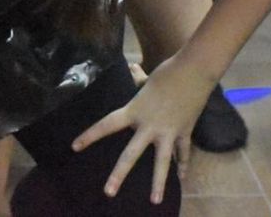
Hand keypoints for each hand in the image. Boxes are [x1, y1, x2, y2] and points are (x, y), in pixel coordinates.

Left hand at [72, 56, 215, 202]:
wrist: (195, 70)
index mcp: (135, 111)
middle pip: (131, 154)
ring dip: (159, 183)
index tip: (75, 147)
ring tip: (154, 200)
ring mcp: (168, 131)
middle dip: (119, 174)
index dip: (90, 135)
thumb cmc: (169, 71)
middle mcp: (149, 126)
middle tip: (108, 192)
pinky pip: (183, 152)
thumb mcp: (148, 77)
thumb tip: (132, 68)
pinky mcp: (184, 132)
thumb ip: (138, 78)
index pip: (107, 125)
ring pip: (161, 162)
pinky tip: (181, 178)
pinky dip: (183, 164)